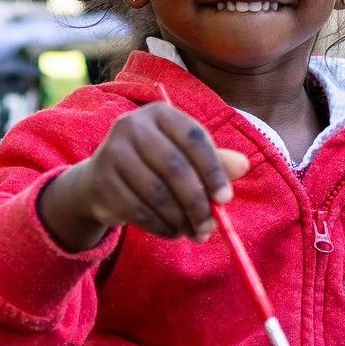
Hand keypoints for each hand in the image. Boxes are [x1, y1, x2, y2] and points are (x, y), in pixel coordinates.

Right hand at [38, 102, 252, 251]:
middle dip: (197, 203)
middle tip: (210, 226)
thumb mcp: (185, 157)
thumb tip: (243, 165)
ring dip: (180, 219)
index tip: (226, 199)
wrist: (102, 181)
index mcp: (160, 113)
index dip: (213, 170)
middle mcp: (132, 126)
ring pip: (157, 194)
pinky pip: (139, 211)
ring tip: (193, 232)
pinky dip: (161, 227)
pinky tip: (172, 232)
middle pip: (175, 168)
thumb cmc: (153, 166)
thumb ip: (214, 161)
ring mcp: (112, 153)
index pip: (194, 138)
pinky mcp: (101, 182)